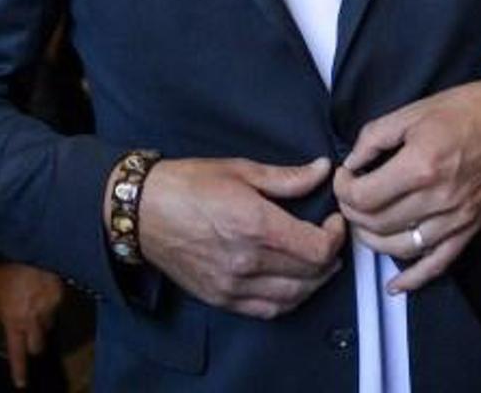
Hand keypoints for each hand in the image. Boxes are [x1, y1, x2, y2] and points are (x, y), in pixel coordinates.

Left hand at [0, 263, 63, 388]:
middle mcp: (34, 320)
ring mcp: (50, 308)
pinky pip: (56, 307)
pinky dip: (50, 304)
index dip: (19, 371)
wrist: (32, 251)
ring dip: (42, 324)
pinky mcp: (61, 295)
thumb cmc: (8, 272)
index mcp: (15, 323)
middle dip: (33, 345)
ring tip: (35, 310)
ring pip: (49, 326)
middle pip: (38, 346)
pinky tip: (42, 293)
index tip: (21, 383)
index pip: (17, 354)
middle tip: (28, 337)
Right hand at [135, 156, 344, 318]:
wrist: (143, 211)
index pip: (317, 248)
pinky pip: (268, 310)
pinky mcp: (222, 298)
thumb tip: (322, 171)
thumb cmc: (190, 184)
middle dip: (330, 256)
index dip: (336, 235)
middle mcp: (248, 261)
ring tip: (318, 260)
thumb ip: (288, 177)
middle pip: (311, 274)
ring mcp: (234, 285)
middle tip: (329, 237)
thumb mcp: (242, 170)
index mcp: (256, 225)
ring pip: (294, 297)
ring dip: (314, 281)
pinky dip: (290, 299)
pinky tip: (293, 282)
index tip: (334, 220)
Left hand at [333, 76, 480, 293]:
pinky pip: (438, 264)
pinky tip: (396, 286)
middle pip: (378, 224)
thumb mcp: (413, 111)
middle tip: (350, 196)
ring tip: (364, 223)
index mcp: (420, 165)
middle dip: (352, 213)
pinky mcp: (470, 229)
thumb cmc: (466, 109)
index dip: (343, 189)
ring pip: (401, 248)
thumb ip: (375, 137)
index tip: (344, 176)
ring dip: (373, 241)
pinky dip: (414, 279)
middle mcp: (438, 198)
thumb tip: (352, 162)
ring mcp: (456, 219)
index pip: (364, 197)